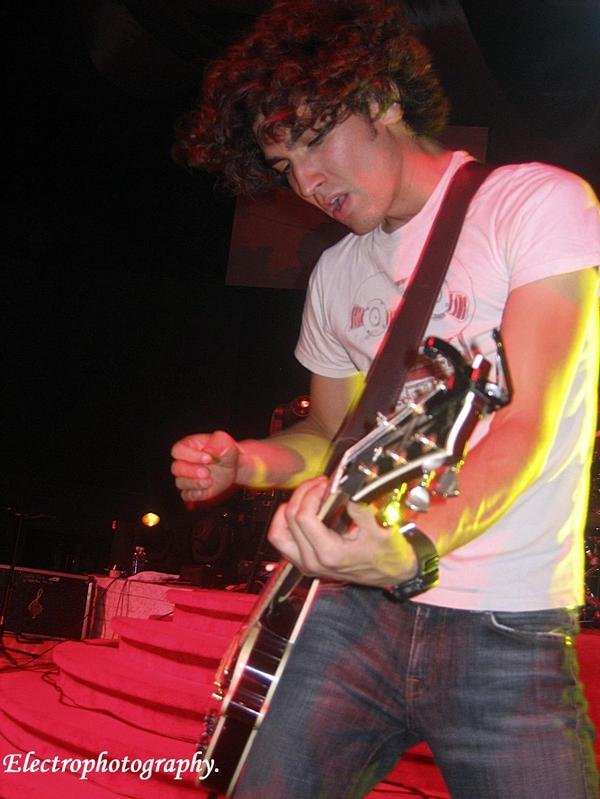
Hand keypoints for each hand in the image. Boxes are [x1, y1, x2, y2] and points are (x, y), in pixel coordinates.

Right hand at [171, 430, 239, 504]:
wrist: (231, 466)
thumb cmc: (225, 452)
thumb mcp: (225, 443)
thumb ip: (219, 442)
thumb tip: (210, 451)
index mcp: (188, 446)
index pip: (178, 450)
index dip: (191, 455)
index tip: (208, 458)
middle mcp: (184, 461)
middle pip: (176, 468)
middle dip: (191, 471)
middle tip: (207, 472)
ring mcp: (186, 477)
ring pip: (180, 483)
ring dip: (194, 483)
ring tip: (210, 481)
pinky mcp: (191, 490)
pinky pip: (186, 495)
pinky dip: (195, 494)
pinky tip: (205, 491)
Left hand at [268, 477, 417, 585]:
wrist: (394, 575)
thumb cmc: (389, 555)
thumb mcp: (382, 529)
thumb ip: (361, 509)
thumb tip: (344, 489)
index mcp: (329, 553)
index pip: (303, 517)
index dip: (311, 494)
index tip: (326, 484)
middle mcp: (313, 561)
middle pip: (289, 520)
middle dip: (302, 494)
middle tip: (319, 484)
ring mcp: (308, 564)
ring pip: (278, 533)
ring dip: (289, 509)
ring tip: (307, 496)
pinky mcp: (307, 563)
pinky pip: (284, 541)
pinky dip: (288, 523)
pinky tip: (304, 510)